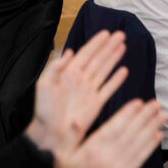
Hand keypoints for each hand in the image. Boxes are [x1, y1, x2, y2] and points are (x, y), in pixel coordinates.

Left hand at [28, 30, 127, 155]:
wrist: (50, 134)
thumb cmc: (44, 110)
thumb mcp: (45, 85)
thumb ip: (55, 67)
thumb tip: (68, 51)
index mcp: (68, 73)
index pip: (85, 54)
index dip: (96, 43)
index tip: (107, 33)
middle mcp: (80, 80)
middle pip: (98, 59)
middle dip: (109, 46)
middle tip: (121, 35)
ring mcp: (88, 91)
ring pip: (104, 70)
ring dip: (114, 58)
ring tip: (123, 46)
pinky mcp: (95, 104)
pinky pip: (108, 89)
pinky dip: (116, 80)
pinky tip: (124, 71)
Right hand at [53, 99, 164, 167]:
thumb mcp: (62, 153)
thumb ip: (69, 136)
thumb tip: (74, 120)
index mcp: (93, 149)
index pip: (114, 128)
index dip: (127, 114)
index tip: (138, 102)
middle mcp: (109, 157)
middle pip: (130, 133)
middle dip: (145, 117)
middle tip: (156, 104)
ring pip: (139, 144)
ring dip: (152, 128)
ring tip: (162, 116)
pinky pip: (141, 158)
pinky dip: (150, 146)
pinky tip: (158, 135)